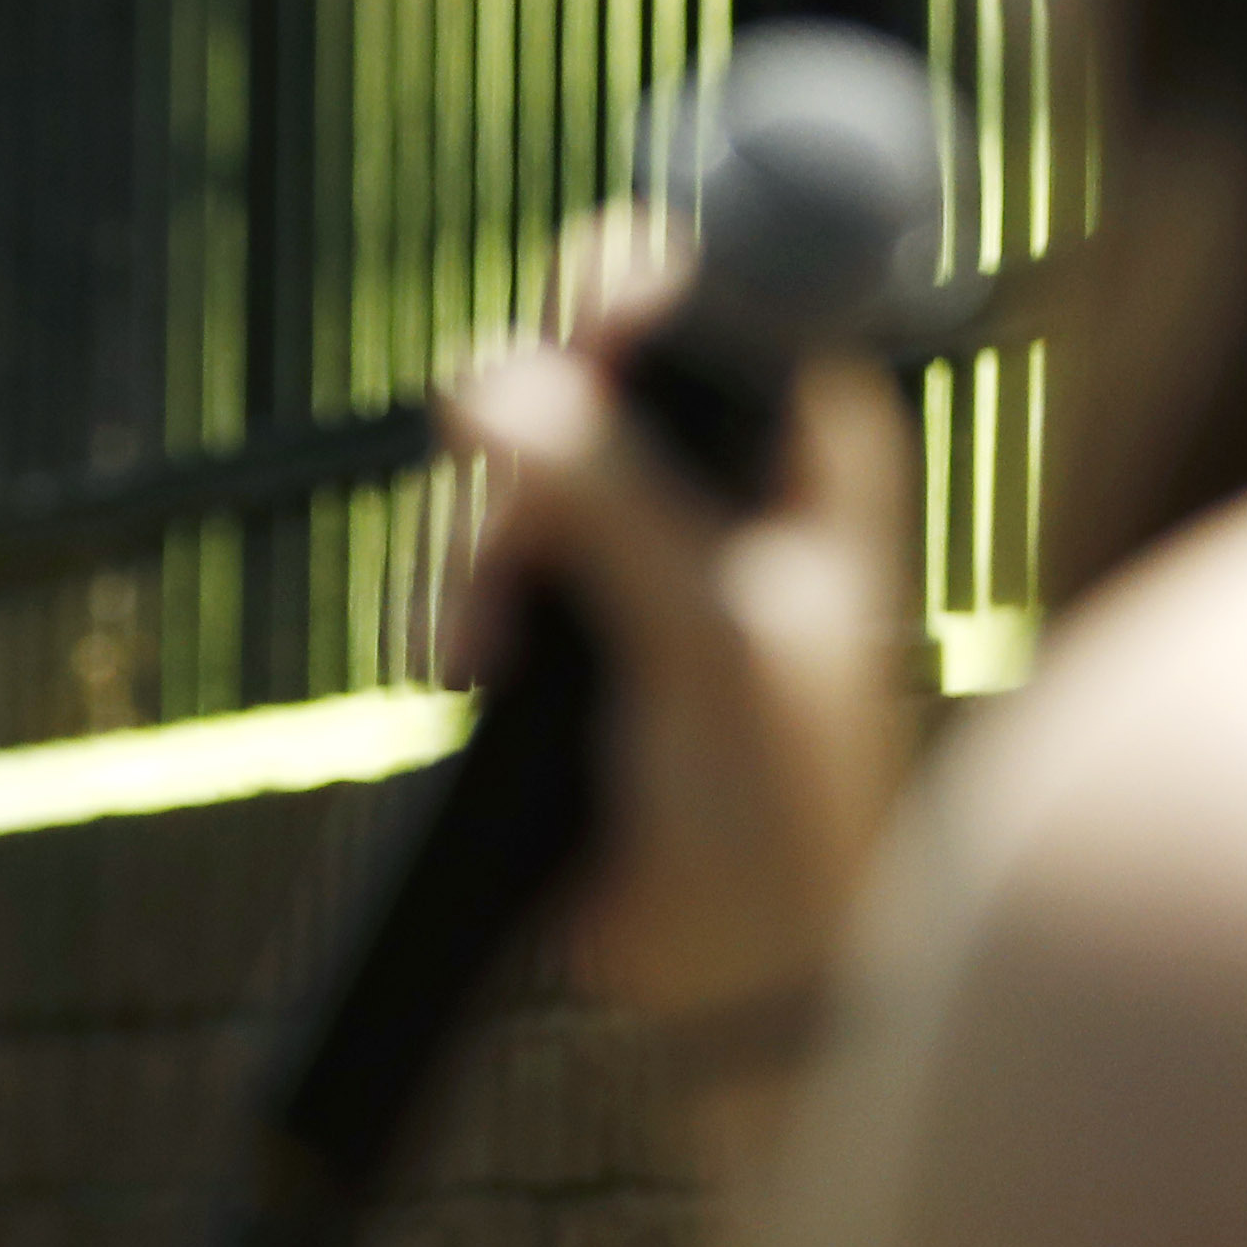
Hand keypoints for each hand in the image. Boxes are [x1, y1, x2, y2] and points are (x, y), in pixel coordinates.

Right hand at [444, 217, 926, 1034]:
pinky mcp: (555, 604)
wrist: (735, 963)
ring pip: (496, 454)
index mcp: (802, 431)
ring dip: (467, 547)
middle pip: (567, 354)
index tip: (570, 363)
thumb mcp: (706, 635)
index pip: (700, 283)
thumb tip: (482, 384)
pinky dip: (444, 597)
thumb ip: (611, 501)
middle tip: (511, 549)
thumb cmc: (776, 799)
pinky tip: (460, 671)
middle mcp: (715, 457)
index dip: (614, 301)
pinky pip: (463, 544)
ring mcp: (628, 531)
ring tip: (479, 653)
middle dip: (516, 451)